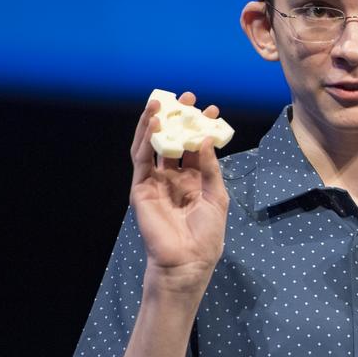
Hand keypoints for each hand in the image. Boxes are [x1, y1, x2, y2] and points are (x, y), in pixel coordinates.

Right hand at [129, 92, 228, 294]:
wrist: (188, 260)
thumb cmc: (206, 234)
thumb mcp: (217, 196)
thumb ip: (209, 168)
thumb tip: (204, 139)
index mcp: (193, 181)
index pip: (194, 148)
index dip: (202, 128)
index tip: (212, 110)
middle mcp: (172, 178)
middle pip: (173, 141)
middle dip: (179, 118)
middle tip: (188, 96)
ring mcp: (155, 182)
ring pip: (152, 145)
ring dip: (157, 122)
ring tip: (165, 100)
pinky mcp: (140, 188)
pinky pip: (141, 158)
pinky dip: (145, 138)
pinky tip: (154, 121)